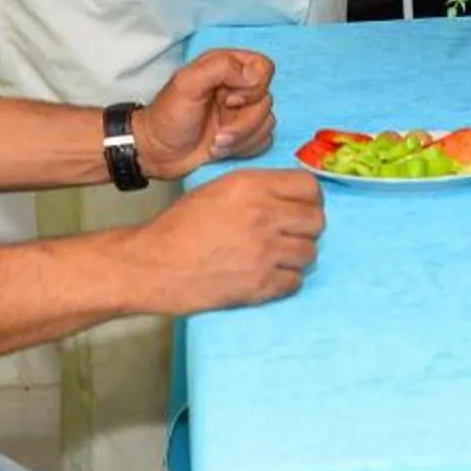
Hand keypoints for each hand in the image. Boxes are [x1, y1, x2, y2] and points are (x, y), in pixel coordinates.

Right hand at [128, 168, 324, 313]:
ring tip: (274, 258)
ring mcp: (264, 252)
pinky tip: (265, 276)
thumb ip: (256, 189)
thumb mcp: (217, 189)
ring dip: (296, 257)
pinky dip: (285, 281)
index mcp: (251, 186)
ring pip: (310, 253)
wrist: (152, 265)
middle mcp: (263, 215)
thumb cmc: (179, 226)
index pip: (309, 186)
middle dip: (306, 228)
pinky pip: (296, 282)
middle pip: (317, 220)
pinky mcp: (260, 285)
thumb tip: (289, 197)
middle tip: (288, 235)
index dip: (309, 198)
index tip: (299, 208)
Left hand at [135, 48, 277, 179]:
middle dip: (243, 121)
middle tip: (217, 130)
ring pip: (267, 122)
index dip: (252, 87)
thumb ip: (221, 68)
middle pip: (267, 99)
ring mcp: (242, 113)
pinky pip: (264, 140)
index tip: (227, 100)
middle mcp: (238, 87)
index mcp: (227, 67)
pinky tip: (222, 149)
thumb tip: (254, 75)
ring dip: (240, 138)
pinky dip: (244, 148)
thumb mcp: (187, 83)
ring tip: (215, 143)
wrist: (158, 153)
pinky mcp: (244, 136)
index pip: (264, 67)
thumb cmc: (168, 116)